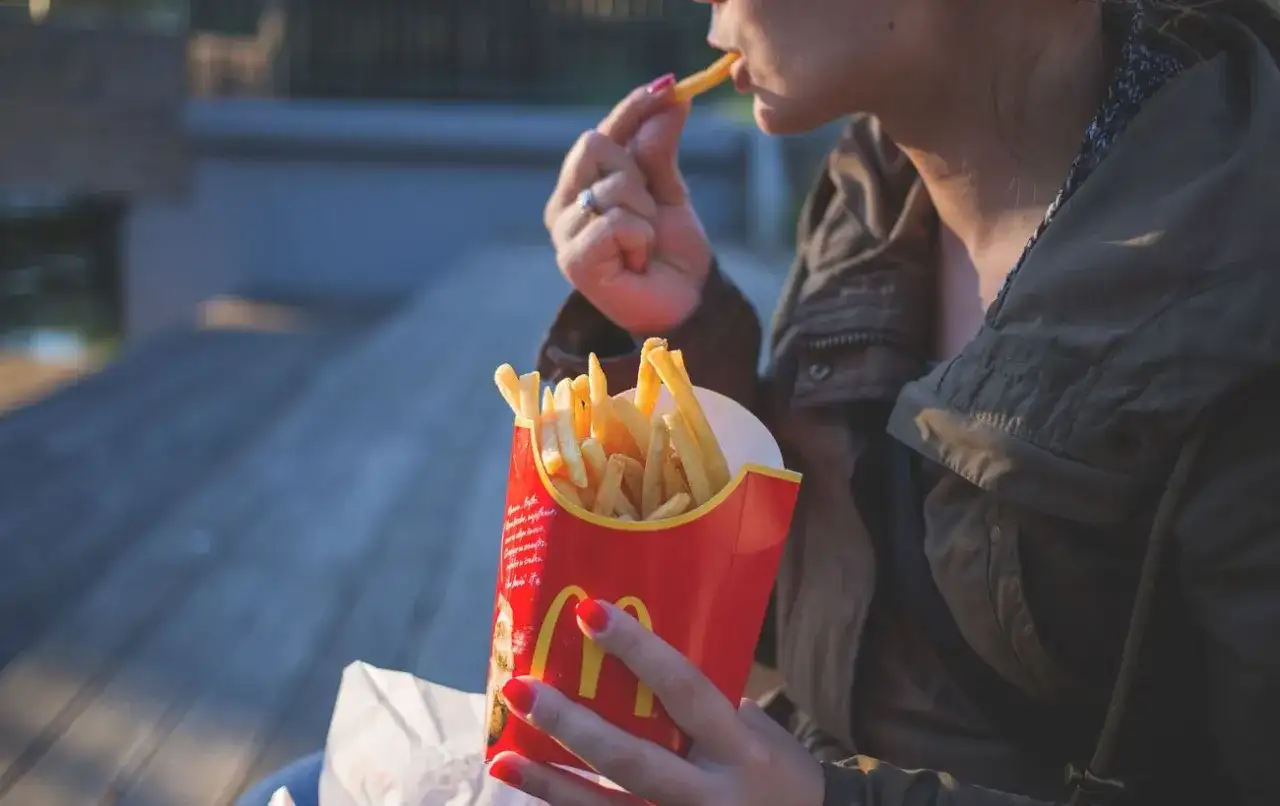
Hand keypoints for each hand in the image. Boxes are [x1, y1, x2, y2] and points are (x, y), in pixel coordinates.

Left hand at [488, 599, 824, 805]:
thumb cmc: (775, 767)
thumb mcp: (753, 729)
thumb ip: (700, 701)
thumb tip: (630, 653)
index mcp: (739, 747)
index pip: (685, 690)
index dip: (638, 652)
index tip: (590, 611)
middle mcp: (710, 793)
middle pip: (630, 759)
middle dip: (570, 725)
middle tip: (520, 689)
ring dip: (548, 783)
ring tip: (501, 755)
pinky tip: (529, 788)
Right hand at [544, 76, 713, 336]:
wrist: (685, 304)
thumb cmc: (671, 253)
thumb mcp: (670, 191)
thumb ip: (660, 148)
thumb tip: (672, 98)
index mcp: (580, 186)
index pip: (600, 132)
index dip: (631, 108)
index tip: (669, 85)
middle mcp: (564, 207)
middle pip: (594, 145)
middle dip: (637, 174)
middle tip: (649, 214)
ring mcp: (564, 234)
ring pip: (612, 186)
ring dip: (645, 215)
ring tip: (644, 246)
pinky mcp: (573, 261)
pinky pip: (615, 222)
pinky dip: (640, 238)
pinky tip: (637, 262)